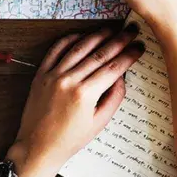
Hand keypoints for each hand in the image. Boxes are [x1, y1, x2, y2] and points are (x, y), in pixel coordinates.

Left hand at [6, 26, 145, 176]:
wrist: (38, 147)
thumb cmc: (68, 140)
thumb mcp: (98, 123)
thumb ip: (114, 97)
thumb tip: (121, 76)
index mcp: (85, 95)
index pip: (113, 67)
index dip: (129, 55)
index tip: (139, 47)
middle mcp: (69, 81)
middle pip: (99, 54)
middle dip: (118, 41)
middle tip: (131, 31)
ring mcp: (53, 75)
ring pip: (79, 47)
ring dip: (97, 35)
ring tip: (111, 30)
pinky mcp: (41, 74)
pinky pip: (56, 50)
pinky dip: (70, 39)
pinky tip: (82, 35)